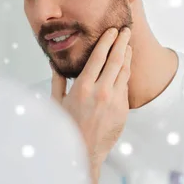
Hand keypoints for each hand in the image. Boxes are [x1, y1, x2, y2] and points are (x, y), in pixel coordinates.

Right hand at [52, 27, 131, 183]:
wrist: (84, 152)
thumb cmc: (66, 127)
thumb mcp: (57, 102)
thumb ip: (58, 80)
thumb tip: (55, 63)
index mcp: (83, 87)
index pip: (99, 57)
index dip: (107, 41)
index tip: (111, 30)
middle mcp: (101, 92)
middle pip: (116, 60)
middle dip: (122, 42)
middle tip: (126, 30)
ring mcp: (115, 101)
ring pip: (124, 72)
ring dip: (127, 57)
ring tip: (128, 45)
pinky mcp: (123, 110)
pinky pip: (125, 88)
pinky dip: (125, 75)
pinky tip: (124, 68)